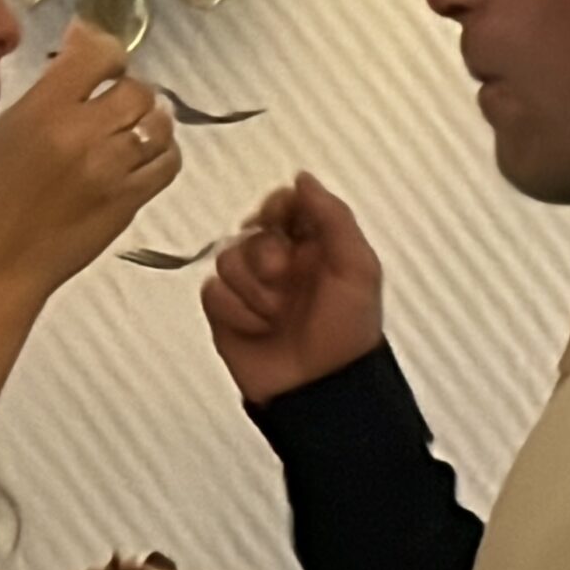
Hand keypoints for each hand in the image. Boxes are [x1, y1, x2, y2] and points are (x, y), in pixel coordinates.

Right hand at [0, 20, 179, 299]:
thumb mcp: (8, 127)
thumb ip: (50, 87)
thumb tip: (84, 41)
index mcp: (42, 109)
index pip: (99, 55)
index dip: (108, 52)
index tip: (104, 63)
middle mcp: (80, 134)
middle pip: (136, 89)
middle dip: (130, 92)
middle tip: (116, 106)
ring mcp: (109, 169)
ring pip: (158, 123)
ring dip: (150, 121)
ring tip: (132, 131)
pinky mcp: (129, 200)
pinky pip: (169, 162)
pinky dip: (163, 152)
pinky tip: (144, 157)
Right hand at [202, 172, 383, 403]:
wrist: (318, 390)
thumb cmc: (345, 333)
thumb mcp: (357, 268)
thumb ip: (332, 216)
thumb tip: (303, 179)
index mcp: (315, 246)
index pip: (284, 204)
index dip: (279, 210)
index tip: (285, 225)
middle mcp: (281, 262)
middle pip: (252, 231)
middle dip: (267, 258)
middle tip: (286, 283)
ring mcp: (251, 287)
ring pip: (228, 258)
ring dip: (254, 291)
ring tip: (276, 317)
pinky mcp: (225, 313)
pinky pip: (212, 291)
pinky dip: (235, 312)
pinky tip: (257, 330)